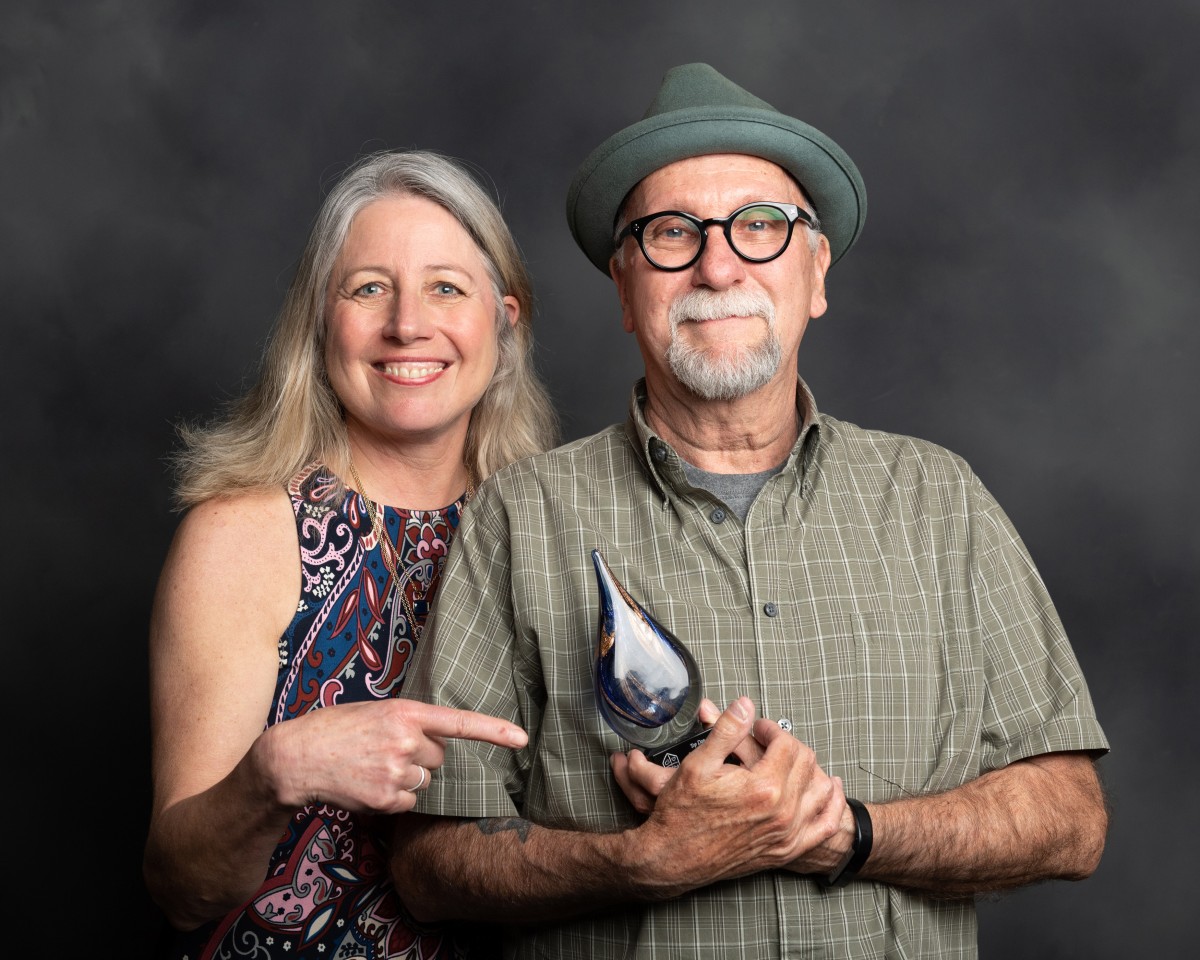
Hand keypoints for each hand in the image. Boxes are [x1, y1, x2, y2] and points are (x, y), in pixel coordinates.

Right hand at [257, 698, 526, 814]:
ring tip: (372, 767)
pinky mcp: (384, 799)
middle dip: (421, 757)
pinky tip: (367, 785)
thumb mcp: (375, 711)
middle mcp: (405, 740)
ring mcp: (395, 771)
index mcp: (405, 712)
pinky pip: (408, 803)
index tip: (522, 738)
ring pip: (424, 782)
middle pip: (439, 758)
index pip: (459, 722)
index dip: (494, 731)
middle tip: (386, 751)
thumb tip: (437, 742)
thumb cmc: (334, 729)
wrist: (295, 757)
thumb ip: (408, 722)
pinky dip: (393, 799)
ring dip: (407, 778)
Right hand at [628, 697, 847, 894]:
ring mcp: (788, 833)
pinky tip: (829, 789)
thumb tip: (745, 705)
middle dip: (788, 744)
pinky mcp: (787, 849)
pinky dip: (833, 804)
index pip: (786, 744)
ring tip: (791, 760)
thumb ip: (726, 731)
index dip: (771, 729)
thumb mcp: (697, 764)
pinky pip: (826, 824)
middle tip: (767, 741)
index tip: (757, 728)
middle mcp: (782, 812)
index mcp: (762, 788)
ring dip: (810, 768)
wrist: (676, 858)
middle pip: (806, 762)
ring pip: (821, 789)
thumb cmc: (682, 814)